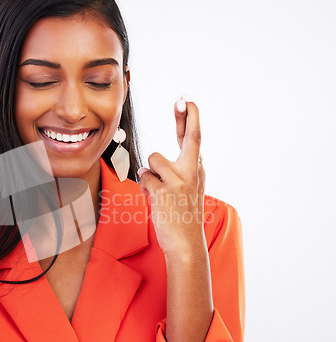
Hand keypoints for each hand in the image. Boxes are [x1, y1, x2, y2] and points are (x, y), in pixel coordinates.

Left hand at [138, 96, 205, 253]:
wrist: (185, 242)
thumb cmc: (182, 216)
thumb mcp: (186, 191)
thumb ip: (172, 173)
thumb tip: (149, 163)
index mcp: (197, 171)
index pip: (194, 139)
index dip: (190, 118)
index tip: (186, 100)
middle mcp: (193, 172)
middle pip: (191, 137)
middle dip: (187, 115)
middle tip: (182, 98)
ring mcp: (180, 181)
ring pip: (153, 159)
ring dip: (150, 174)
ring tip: (158, 192)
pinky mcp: (165, 190)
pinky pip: (144, 176)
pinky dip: (145, 187)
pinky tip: (154, 199)